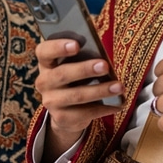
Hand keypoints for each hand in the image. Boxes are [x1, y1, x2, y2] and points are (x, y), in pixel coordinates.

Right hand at [34, 38, 122, 160]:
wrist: (65, 111)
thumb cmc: (74, 79)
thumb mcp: (73, 66)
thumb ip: (83, 58)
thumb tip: (103, 57)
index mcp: (46, 63)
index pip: (44, 52)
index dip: (58, 47)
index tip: (77, 45)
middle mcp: (44, 82)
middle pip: (62, 74)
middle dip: (85, 69)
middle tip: (105, 66)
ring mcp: (51, 101)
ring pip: (76, 95)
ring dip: (100, 90)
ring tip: (119, 87)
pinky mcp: (62, 118)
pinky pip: (85, 113)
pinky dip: (104, 108)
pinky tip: (117, 104)